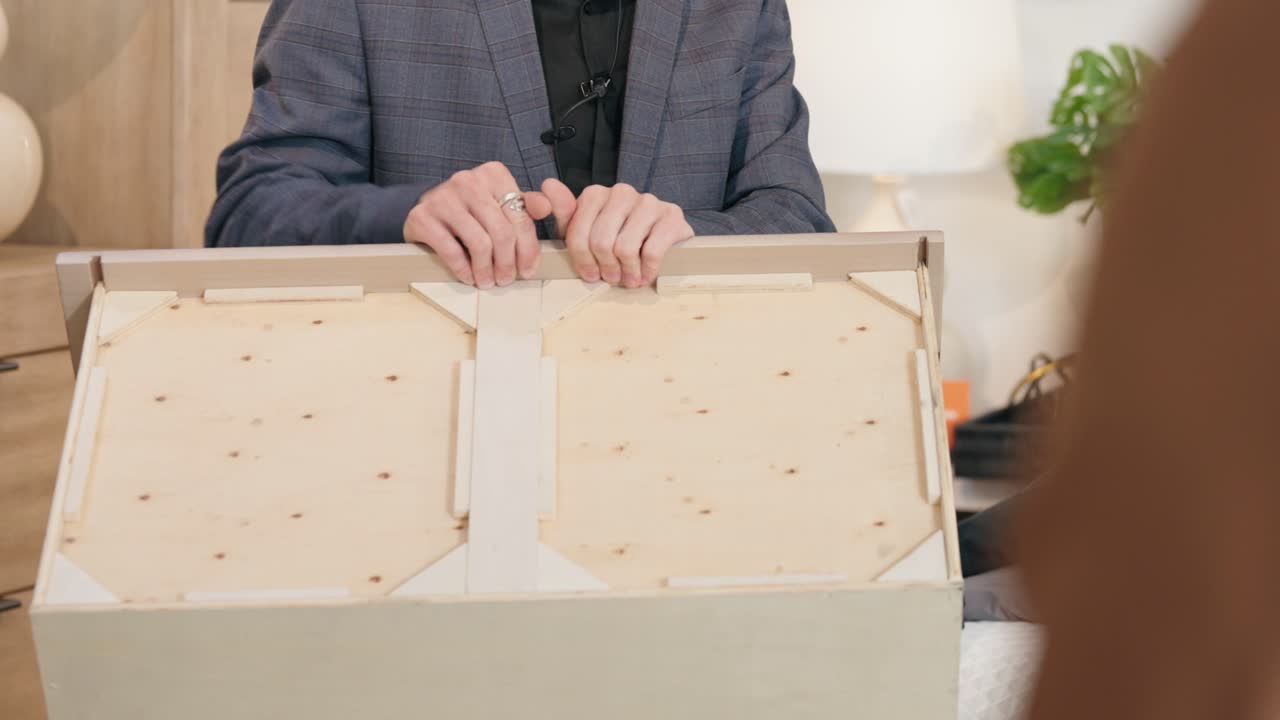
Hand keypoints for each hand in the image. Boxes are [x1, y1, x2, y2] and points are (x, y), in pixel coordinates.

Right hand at [402, 162, 572, 286]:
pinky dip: (463, 269)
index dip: (528, 249)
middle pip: (502, 232)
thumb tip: (546, 207)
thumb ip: (527, 206)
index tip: (528, 270)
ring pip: (479, 244)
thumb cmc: (471, 210)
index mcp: (493, 175)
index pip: (521, 217)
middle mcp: (468, 180)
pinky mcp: (423, 216)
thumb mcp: (501, 202)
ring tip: (488, 281)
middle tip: (506, 280)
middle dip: (507, 264)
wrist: (427, 208)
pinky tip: (468, 277)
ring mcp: (443, 197)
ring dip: (486, 270)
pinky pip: (451, 250)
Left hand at [564, 184, 693, 287]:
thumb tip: (548, 185)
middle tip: (611, 278)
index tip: (590, 275)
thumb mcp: (584, 230)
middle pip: (601, 241)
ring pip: (625, 247)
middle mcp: (621, 192)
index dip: (582, 260)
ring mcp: (648, 201)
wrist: (661, 235)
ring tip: (628, 279)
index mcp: (595, 194)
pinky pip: (652, 251)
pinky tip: (645, 274)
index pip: (579, 232)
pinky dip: (647, 270)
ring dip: (626, 271)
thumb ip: (564, 213)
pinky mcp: (671, 215)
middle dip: (605, 267)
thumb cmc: (616, 235)